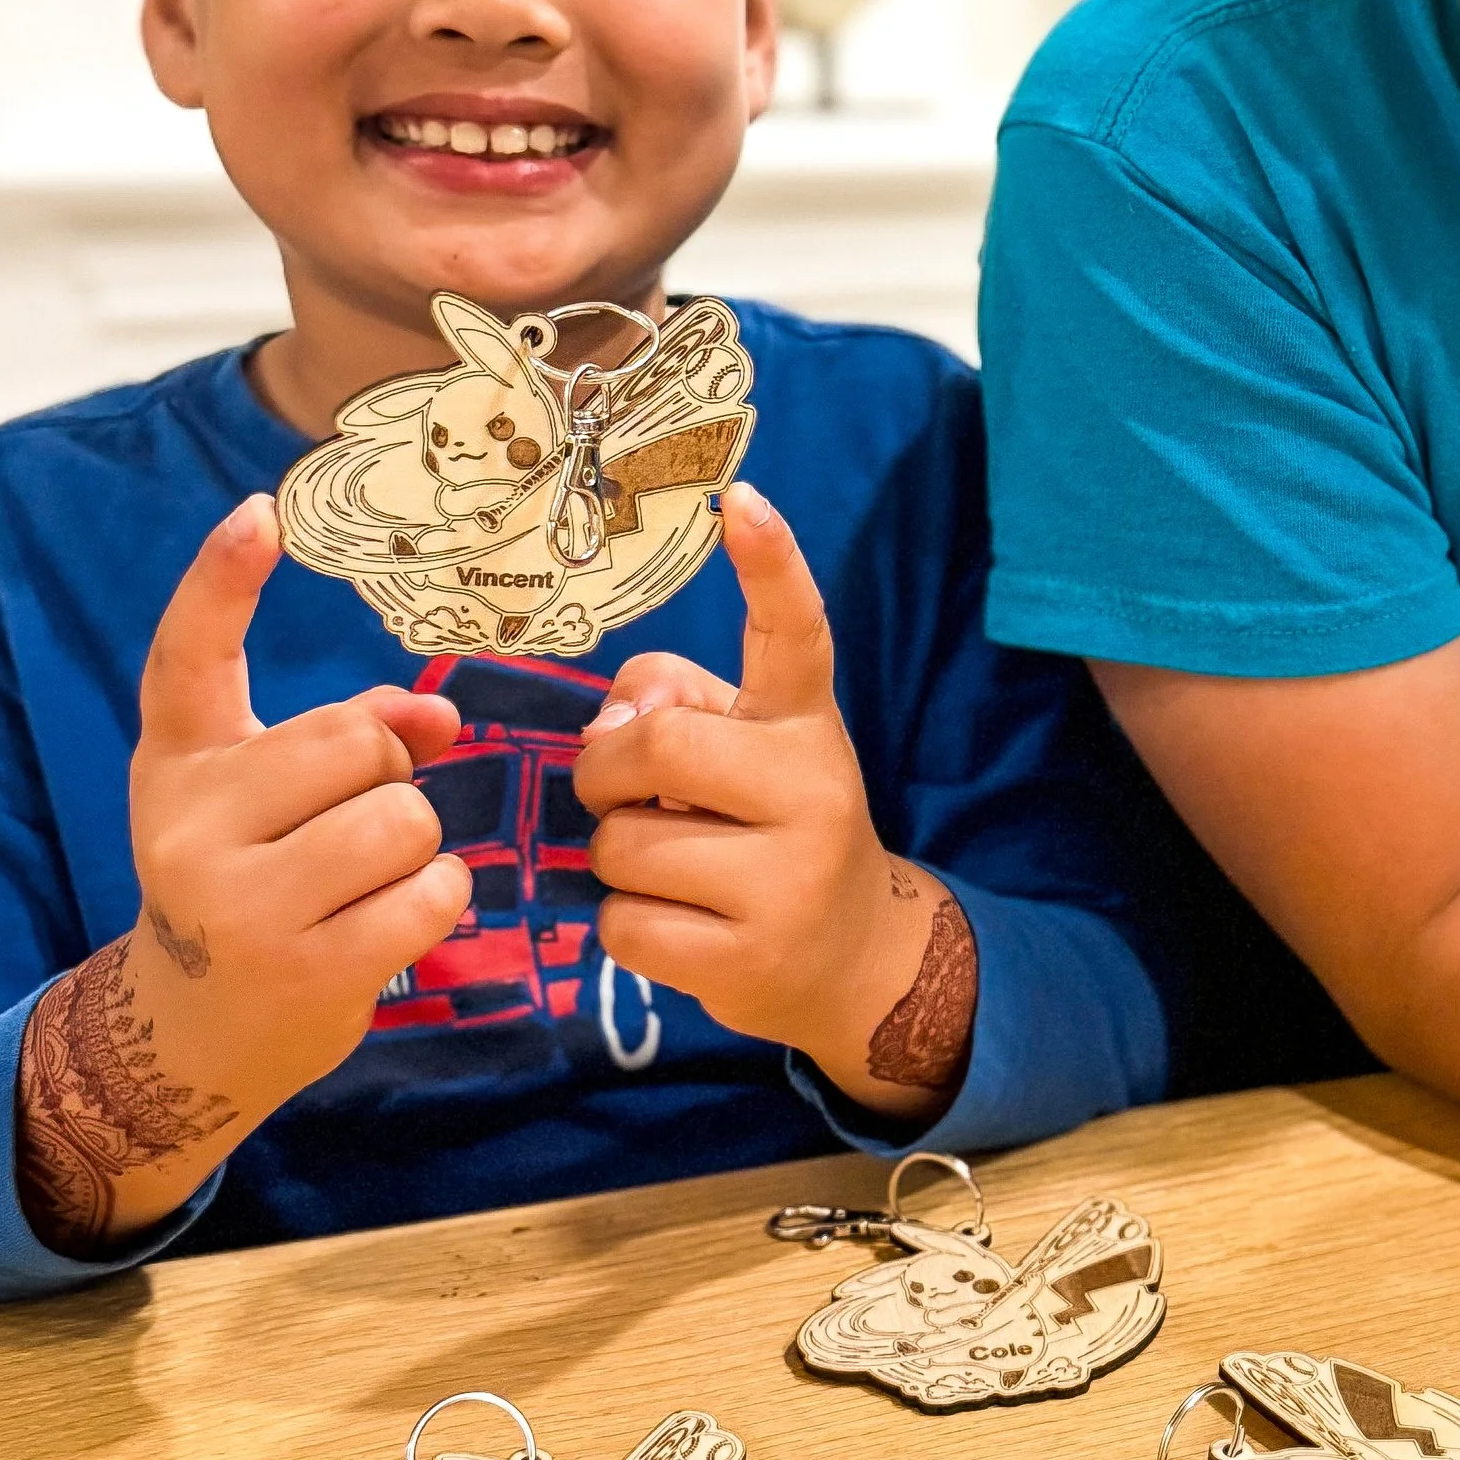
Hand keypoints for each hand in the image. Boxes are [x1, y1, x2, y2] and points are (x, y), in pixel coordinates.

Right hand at [17, 497, 469, 1249]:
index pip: (188, 657)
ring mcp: (240, 903)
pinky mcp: (304, 970)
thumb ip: (353, 735)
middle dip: (389, 773)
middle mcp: (190, 824)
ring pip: (404, 818)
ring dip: (418, 845)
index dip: (221, 578)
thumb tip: (443, 716)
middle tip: (351, 822)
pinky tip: (389, 922)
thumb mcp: (272, 799)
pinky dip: (436, 900)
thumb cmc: (257, 883)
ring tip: (368, 879)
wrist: (199, 1026)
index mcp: (180, 762)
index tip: (261, 511)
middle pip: (359, 742)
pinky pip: (430, 893)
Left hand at [572, 485, 972, 1110]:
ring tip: (675, 872)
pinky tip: (682, 928)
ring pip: (622, 847)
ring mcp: (787, 882)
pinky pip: (625, 925)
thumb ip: (671, 705)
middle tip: (629, 796)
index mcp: (805, 725)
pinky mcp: (748, 960)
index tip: (742, 499)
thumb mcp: (745, 753)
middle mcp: (813, 791)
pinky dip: (629, 928)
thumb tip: (614, 726)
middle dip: (608, 774)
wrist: (851, 959)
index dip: (770, 565)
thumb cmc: (771, 831)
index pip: (794, 635)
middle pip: (654, 747)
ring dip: (618, 860)